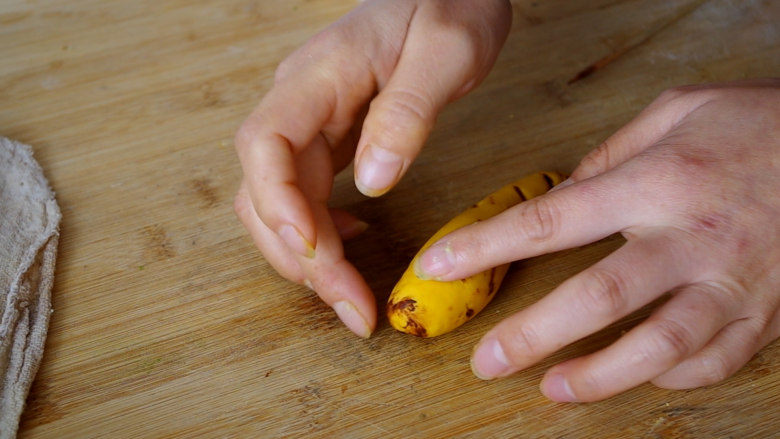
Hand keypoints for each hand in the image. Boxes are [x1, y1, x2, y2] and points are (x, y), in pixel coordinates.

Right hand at [234, 0, 511, 336]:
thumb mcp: (448, 50)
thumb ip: (407, 112)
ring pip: (279, 199)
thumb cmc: (451, 3)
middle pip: (266, 187)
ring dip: (307, 255)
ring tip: (350, 298)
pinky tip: (348, 245)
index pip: (266, 143)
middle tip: (351, 308)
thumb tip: (373, 184)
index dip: (277, 205)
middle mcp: (301, 101)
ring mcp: (310, 120)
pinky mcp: (328, 136)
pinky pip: (303, 193)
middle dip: (300, 255)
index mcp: (320, 74)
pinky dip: (318, 232)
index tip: (314, 254)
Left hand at [415, 78, 779, 400]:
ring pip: (660, 348)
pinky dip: (669, 376)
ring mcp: (732, 284)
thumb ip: (614, 154)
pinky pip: (712, 361)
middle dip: (534, 335)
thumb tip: (567, 191)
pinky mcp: (765, 314)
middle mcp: (690, 239)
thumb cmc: (760, 125)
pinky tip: (639, 375)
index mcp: (658, 184)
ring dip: (600, 376)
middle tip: (487, 361)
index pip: (552, 220)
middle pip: (599, 298)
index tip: (440, 265)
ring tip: (552, 388)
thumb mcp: (679, 112)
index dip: (488, 245)